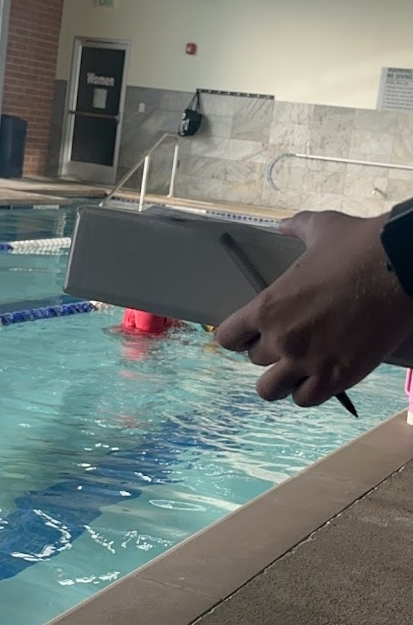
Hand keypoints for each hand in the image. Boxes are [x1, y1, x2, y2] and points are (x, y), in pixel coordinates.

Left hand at [216, 210, 412, 407]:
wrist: (399, 269)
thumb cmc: (359, 246)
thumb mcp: (321, 228)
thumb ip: (296, 227)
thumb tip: (283, 224)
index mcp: (267, 307)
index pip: (228, 337)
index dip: (239, 336)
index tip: (251, 333)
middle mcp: (280, 339)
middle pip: (254, 361)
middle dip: (269, 352)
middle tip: (289, 343)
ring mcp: (306, 362)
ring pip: (271, 390)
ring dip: (282, 380)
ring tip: (297, 370)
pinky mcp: (335, 378)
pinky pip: (305, 400)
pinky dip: (309, 392)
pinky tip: (319, 378)